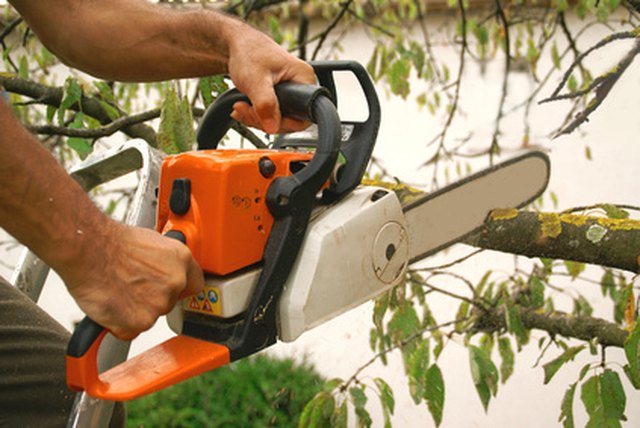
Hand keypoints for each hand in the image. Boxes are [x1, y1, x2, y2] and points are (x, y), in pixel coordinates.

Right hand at [62, 221, 203, 339]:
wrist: (89, 249)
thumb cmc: (111, 242)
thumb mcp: (151, 242)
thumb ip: (164, 261)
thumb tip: (163, 270)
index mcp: (181, 260)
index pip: (195, 284)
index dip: (181, 289)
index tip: (172, 291)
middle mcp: (175, 282)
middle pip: (170, 302)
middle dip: (152, 299)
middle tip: (132, 288)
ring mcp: (159, 303)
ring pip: (150, 317)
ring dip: (135, 311)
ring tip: (117, 291)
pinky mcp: (140, 321)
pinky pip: (131, 330)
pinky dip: (119, 324)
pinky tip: (110, 304)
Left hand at [226, 26, 315, 133]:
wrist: (236, 44)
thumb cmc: (248, 52)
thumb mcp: (256, 80)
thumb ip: (265, 104)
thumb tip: (272, 127)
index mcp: (304, 78)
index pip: (305, 114)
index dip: (284, 122)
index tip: (264, 118)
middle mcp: (301, 86)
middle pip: (291, 120)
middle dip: (265, 120)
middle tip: (245, 110)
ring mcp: (291, 92)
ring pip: (278, 120)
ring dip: (256, 118)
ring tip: (240, 106)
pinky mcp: (279, 96)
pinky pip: (271, 115)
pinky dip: (255, 115)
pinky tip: (243, 107)